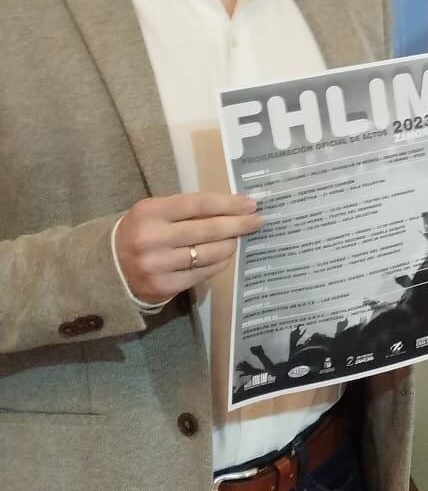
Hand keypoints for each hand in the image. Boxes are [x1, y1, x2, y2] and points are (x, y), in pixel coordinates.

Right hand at [114, 192, 261, 303]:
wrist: (107, 268)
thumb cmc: (139, 232)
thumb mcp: (154, 213)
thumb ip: (187, 210)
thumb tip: (234, 208)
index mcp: (150, 212)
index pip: (199, 204)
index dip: (228, 204)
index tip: (250, 204)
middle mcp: (152, 238)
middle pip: (208, 229)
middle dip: (238, 224)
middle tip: (258, 221)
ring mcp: (157, 265)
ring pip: (210, 253)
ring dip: (230, 245)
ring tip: (237, 239)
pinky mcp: (163, 287)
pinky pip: (203, 273)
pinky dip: (219, 263)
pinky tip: (224, 256)